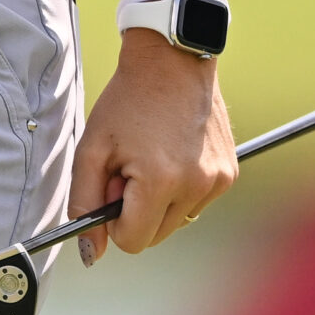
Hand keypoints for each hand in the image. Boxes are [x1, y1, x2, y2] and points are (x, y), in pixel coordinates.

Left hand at [67, 28, 236, 264]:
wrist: (171, 60)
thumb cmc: (127, 100)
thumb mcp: (91, 149)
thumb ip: (85, 203)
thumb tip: (90, 254)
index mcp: (160, 181)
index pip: (132, 242)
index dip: (114, 219)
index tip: (113, 185)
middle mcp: (196, 185)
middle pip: (155, 236)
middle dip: (136, 210)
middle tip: (130, 166)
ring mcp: (218, 180)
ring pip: (176, 221)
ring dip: (159, 201)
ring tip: (152, 156)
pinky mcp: (229, 173)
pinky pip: (196, 203)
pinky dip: (181, 189)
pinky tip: (173, 153)